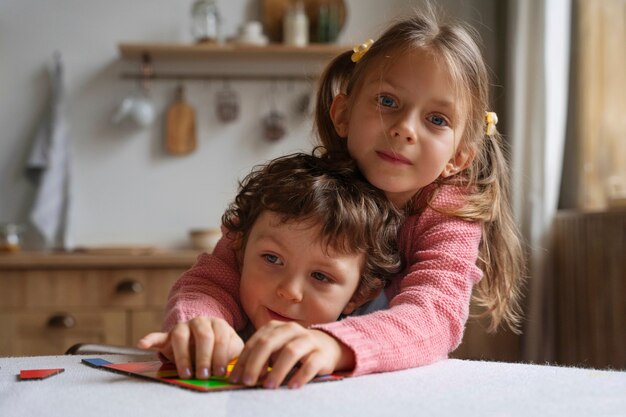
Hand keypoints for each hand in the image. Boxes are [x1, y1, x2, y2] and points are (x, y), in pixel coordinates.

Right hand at [137, 316, 243, 379]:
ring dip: (183, 356)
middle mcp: (200, 322)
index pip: (220, 338)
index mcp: (217, 324)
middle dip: (204, 357)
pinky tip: (142, 344)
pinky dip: (149, 339)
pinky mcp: (168, 335)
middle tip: (203, 375)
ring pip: (180, 336)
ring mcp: (183, 327)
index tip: (219, 372)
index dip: (220, 355)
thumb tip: (234, 365)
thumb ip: (234, 352)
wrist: (206, 336)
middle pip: (203, 336)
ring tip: (186, 373)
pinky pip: (158, 336)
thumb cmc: (221, 346)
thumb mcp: (232, 347)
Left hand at [229, 321, 353, 388]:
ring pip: (290, 352)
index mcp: (276, 327)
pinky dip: (300, 375)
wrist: (327, 346)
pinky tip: (291, 386)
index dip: (243, 360)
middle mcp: (291, 330)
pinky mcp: (321, 353)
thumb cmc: (294, 350)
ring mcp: (308, 340)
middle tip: (248, 382)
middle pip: (269, 343)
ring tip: (268, 386)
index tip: (235, 378)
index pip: (255, 342)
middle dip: (255, 364)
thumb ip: (260, 358)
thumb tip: (241, 376)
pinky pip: (310, 364)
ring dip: (277, 370)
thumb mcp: (276, 349)